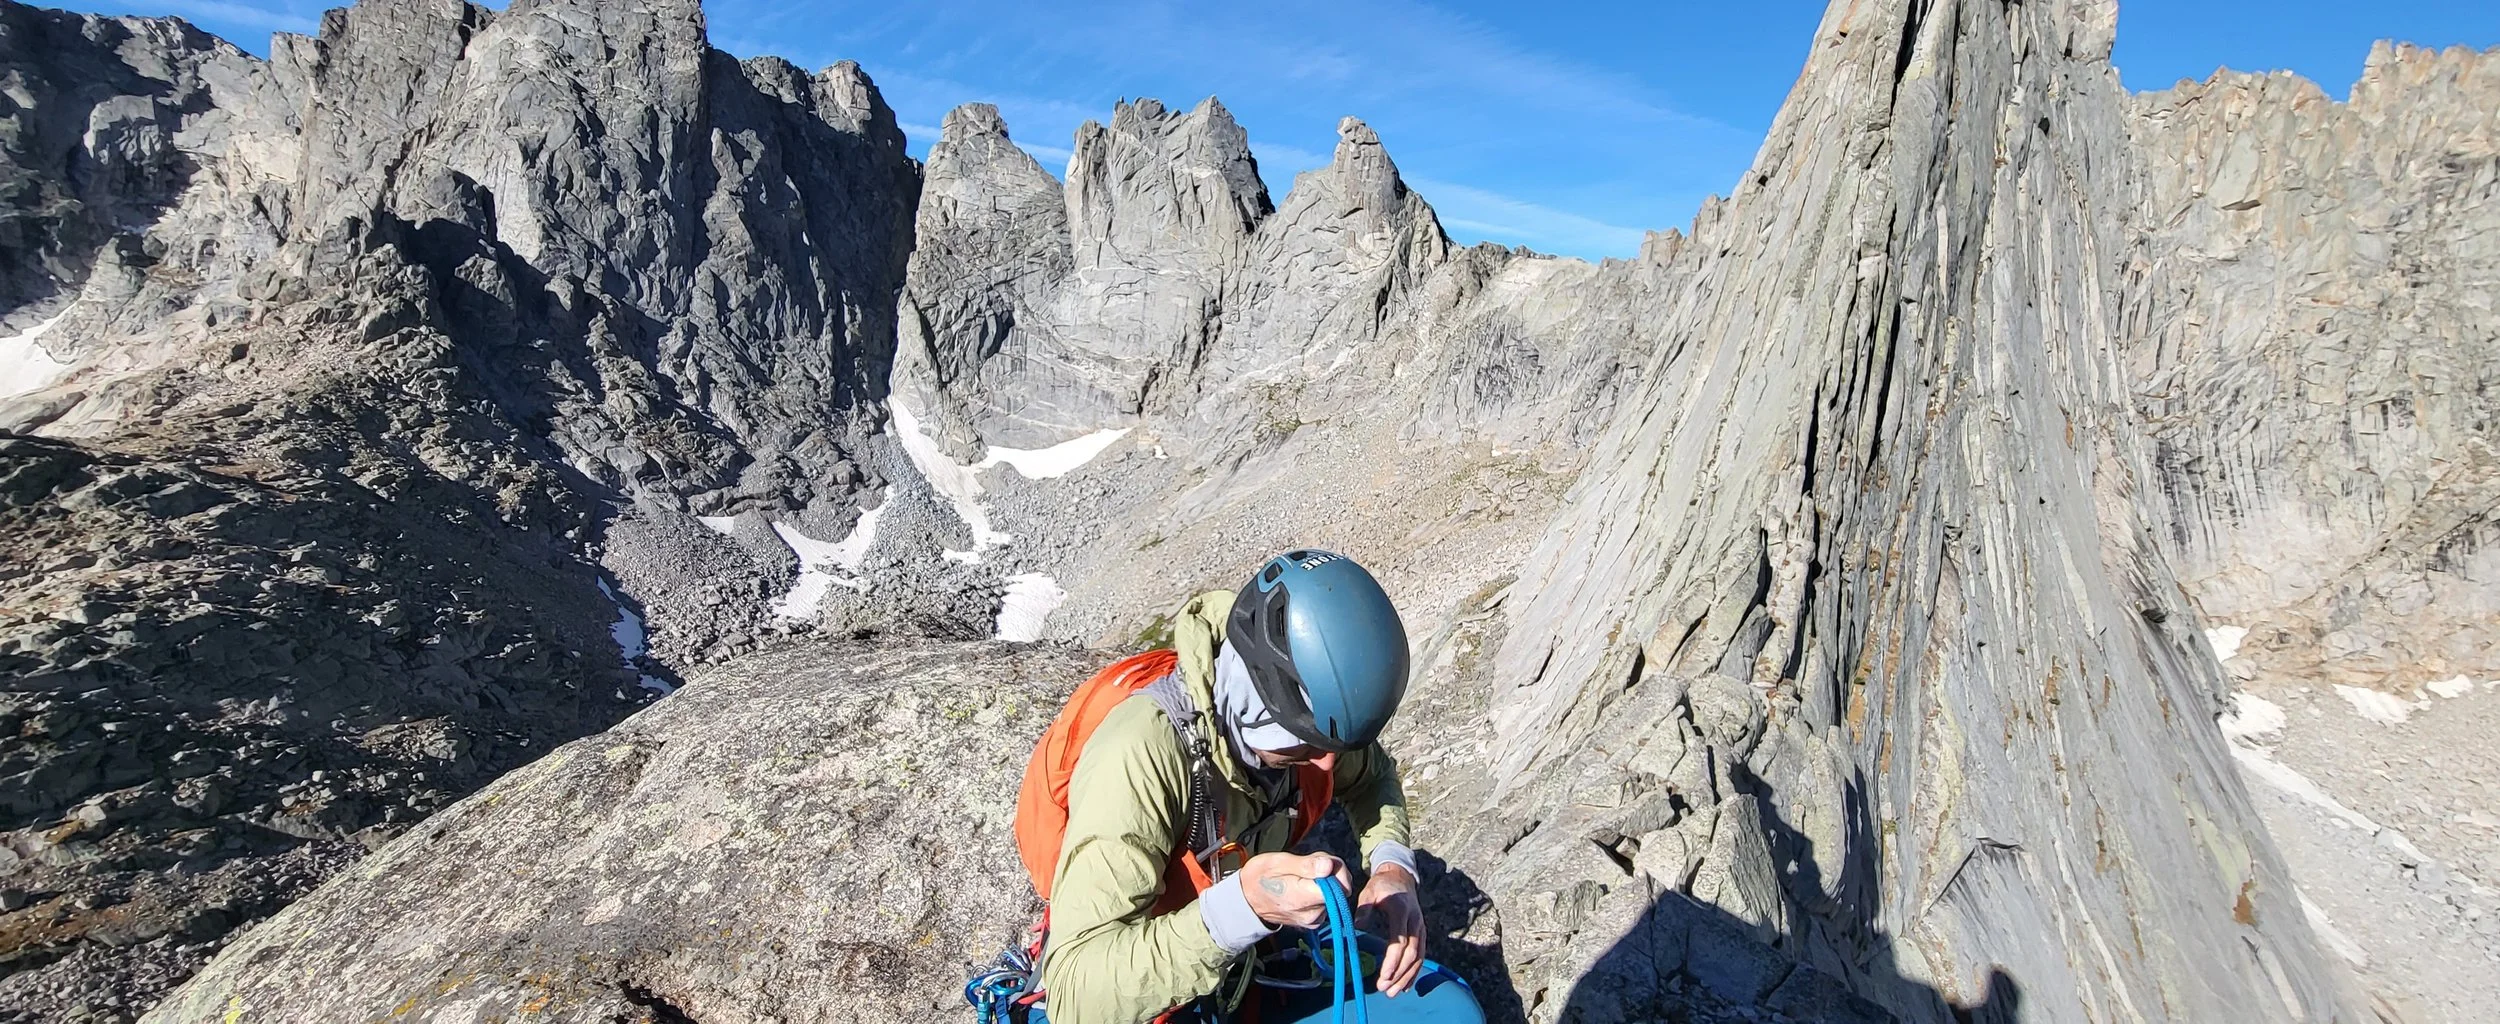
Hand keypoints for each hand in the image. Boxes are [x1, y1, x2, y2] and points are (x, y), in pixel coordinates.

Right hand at [1236, 852, 1352, 929]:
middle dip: (1330, 871)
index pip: (1339, 886)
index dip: (1334, 869)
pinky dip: (1320, 889)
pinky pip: (1328, 901)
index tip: (1319, 861)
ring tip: (1302, 874)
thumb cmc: (1260, 877)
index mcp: (1303, 898)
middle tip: (1308, 864)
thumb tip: (1329, 867)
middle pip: (1340, 889)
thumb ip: (1305, 865)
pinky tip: (1304, 884)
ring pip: (1336, 894)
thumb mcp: (1277, 862)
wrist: (1247, 900)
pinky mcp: (1315, 921)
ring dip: (1325, 880)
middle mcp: (1313, 914)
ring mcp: (1314, 920)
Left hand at [1355, 863, 1425, 996]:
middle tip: (1384, 989)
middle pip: (1411, 953)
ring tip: (1392, 993)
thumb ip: (1364, 908)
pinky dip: (1414, 972)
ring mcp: (1420, 928)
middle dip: (1399, 974)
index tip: (1383, 976)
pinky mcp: (1421, 934)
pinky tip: (1405, 986)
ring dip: (1406, 977)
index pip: (1400, 941)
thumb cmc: (1381, 887)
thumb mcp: (1369, 892)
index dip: (1393, 961)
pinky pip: (1421, 956)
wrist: (1400, 878)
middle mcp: (1415, 921)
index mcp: (1401, 911)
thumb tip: (1357, 926)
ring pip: (1418, 958)